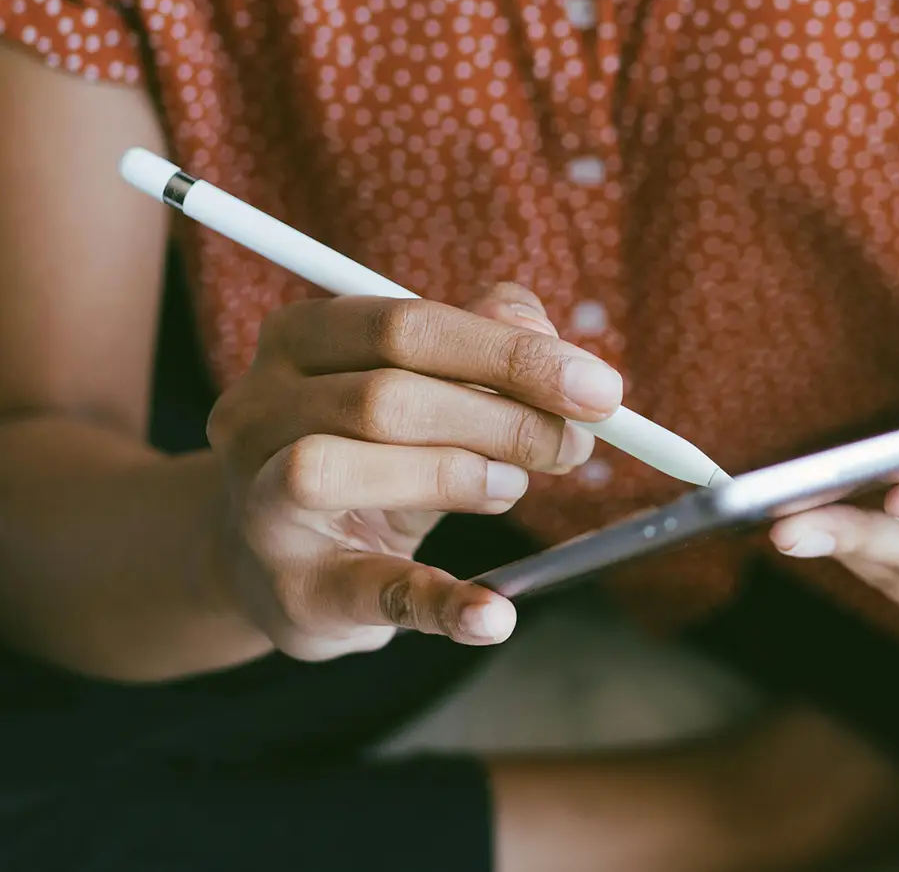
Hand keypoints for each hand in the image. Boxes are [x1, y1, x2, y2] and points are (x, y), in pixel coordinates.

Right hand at [207, 283, 615, 660]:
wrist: (278, 560)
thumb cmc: (368, 454)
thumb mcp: (420, 388)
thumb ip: (480, 345)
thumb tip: (543, 330)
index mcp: (299, 340)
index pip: (408, 326)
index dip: (511, 354)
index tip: (600, 389)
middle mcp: (257, 411)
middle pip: (383, 396)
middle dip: (502, 418)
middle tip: (574, 446)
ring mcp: (258, 503)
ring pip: (335, 468)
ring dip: (453, 475)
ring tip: (513, 490)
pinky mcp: (292, 590)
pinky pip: (366, 591)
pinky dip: (440, 602)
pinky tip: (496, 613)